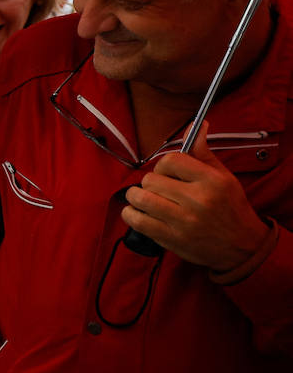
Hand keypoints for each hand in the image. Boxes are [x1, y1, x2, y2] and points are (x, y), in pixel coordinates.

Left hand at [122, 122, 268, 271]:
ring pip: (141, 198)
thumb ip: (203, 152)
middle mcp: (198, 200)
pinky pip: (138, 221)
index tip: (167, 172)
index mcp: (212, 181)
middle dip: (150, 182)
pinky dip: (130, 214)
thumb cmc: (230, 207)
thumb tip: (196, 125)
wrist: (242, 247)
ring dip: (136, 197)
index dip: (163, 164)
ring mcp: (184, 221)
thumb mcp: (223, 176)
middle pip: (151, 179)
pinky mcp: (172, 238)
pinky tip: (136, 212)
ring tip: (144, 198)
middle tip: (159, 189)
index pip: (171, 159)